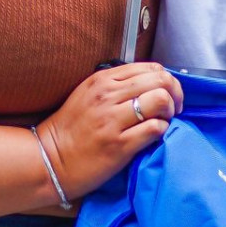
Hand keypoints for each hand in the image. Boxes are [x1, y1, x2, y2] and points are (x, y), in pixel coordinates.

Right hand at [37, 63, 183, 201]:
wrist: (50, 158)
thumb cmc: (72, 128)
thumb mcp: (89, 94)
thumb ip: (117, 85)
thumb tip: (150, 83)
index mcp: (103, 80)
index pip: (151, 68)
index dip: (167, 80)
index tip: (166, 95)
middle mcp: (109, 96)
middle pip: (160, 81)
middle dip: (174, 95)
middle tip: (172, 109)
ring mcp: (113, 120)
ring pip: (160, 100)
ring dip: (170, 112)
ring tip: (164, 121)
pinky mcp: (119, 145)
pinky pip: (155, 129)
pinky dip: (162, 130)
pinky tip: (154, 135)